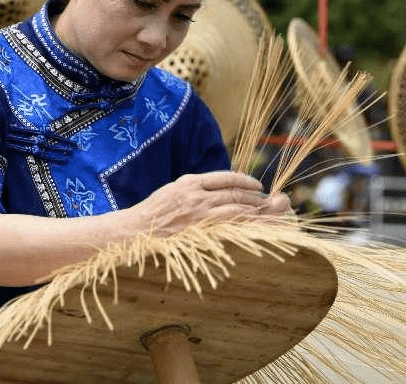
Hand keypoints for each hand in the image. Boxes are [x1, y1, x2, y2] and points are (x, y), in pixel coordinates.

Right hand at [128, 171, 288, 235]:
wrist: (137, 229)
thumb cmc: (154, 212)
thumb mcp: (173, 190)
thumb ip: (195, 188)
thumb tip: (217, 189)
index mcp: (190, 182)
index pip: (226, 177)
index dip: (245, 180)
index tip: (257, 185)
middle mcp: (197, 194)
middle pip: (235, 192)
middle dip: (255, 196)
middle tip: (268, 200)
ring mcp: (199, 212)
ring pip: (236, 207)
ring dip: (255, 209)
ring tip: (266, 211)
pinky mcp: (200, 229)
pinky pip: (228, 224)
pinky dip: (244, 223)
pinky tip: (255, 224)